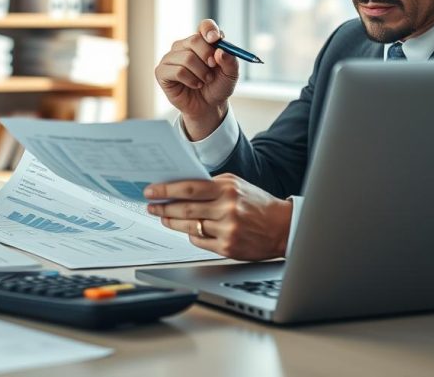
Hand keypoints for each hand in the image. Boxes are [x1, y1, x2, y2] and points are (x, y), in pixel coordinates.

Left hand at [144, 174, 292, 260]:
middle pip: (185, 208)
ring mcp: (227, 230)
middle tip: (151, 205)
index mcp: (228, 189)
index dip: (166, 190)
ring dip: (172, 222)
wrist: (282, 227)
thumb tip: (180, 187)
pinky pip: (199, 241)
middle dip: (163, 207)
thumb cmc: (257, 203)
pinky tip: (187, 229)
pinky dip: (191, 234)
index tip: (151, 191)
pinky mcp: (227, 248)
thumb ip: (211, 184)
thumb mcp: (237, 185)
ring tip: (164, 217)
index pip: (189, 188)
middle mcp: (227, 209)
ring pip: (189, 226)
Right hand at [155, 19, 239, 139]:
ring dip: (201, 73)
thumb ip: (230, 61)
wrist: (208, 106)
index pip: (204, 26)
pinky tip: (194, 85)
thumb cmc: (218, 86)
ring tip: (204, 80)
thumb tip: (221, 51)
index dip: (209, 30)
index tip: (216, 39)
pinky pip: (178, 71)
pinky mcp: (162, 71)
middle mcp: (184, 45)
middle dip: (207, 56)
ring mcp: (171, 57)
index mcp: (202, 41)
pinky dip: (190, 80)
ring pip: (187, 58)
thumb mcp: (231, 75)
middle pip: (194, 40)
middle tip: (213, 67)